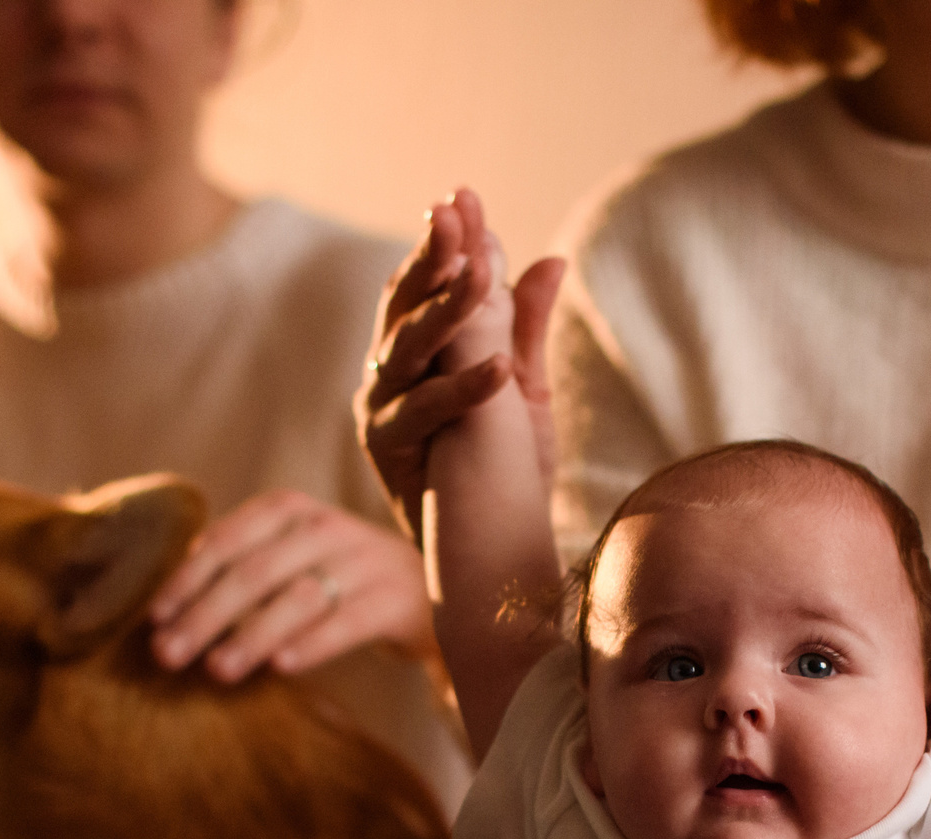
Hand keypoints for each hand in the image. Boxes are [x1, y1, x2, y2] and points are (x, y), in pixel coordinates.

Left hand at [147, 490, 433, 682]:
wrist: (433, 587)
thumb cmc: (340, 578)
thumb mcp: (290, 556)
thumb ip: (239, 567)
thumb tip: (168, 607)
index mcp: (289, 511)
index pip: (225, 541)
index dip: (185, 580)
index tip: (153, 621)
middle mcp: (325, 528)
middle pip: (254, 572)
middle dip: (205, 616)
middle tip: (168, 656)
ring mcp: (364, 561)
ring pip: (297, 597)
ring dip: (251, 635)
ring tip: (217, 670)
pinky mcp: (395, 599)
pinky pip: (348, 621)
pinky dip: (312, 644)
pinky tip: (281, 668)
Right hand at [356, 187, 563, 540]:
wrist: (481, 552)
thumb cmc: (497, 470)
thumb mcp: (522, 392)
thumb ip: (526, 329)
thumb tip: (550, 258)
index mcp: (413, 350)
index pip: (423, 282)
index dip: (442, 242)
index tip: (460, 196)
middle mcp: (386, 372)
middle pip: (404, 303)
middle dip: (429, 257)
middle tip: (453, 217)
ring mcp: (380, 408)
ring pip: (406, 349)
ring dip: (443, 310)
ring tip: (479, 274)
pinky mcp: (386, 450)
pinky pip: (424, 412)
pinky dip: (462, 389)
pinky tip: (499, 370)